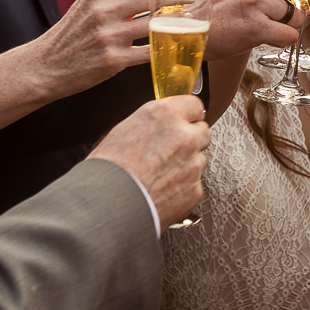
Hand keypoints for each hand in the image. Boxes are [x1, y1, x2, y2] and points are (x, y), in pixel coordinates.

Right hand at [25, 0, 200, 96]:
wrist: (45, 66)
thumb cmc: (70, 35)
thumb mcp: (87, 4)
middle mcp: (104, 11)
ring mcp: (109, 36)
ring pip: (154, 23)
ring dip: (180, 20)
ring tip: (195, 17)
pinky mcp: (113, 60)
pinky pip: (148, 52)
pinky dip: (166, 47)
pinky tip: (179, 44)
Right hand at [88, 95, 210, 226]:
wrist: (107, 204)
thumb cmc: (108, 169)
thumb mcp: (125, 130)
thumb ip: (153, 124)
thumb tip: (161, 127)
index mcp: (165, 115)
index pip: (194, 105)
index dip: (188, 115)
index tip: (184, 121)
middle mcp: (184, 136)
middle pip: (202, 131)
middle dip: (190, 140)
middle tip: (171, 151)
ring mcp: (193, 164)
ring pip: (199, 159)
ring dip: (186, 165)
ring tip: (160, 175)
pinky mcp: (195, 189)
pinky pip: (195, 184)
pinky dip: (183, 188)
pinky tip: (162, 191)